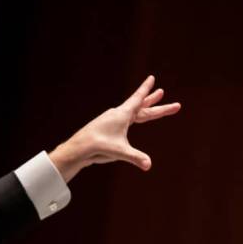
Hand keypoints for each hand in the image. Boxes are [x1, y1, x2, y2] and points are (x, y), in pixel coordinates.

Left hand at [48, 75, 180, 182]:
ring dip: (144, 106)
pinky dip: (134, 115)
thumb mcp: (120, 152)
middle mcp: (118, 114)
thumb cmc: (98, 147)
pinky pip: (126, 118)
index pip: (138, 99)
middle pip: (140, 106)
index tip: (151, 77)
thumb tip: (148, 166)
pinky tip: (134, 117)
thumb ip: (136, 157)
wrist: (79, 147)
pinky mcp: (108, 126)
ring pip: (133, 111)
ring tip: (153, 101)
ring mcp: (112, 120)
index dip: (146, 89)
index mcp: (122, 115)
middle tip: (162, 92)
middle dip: (154, 101)